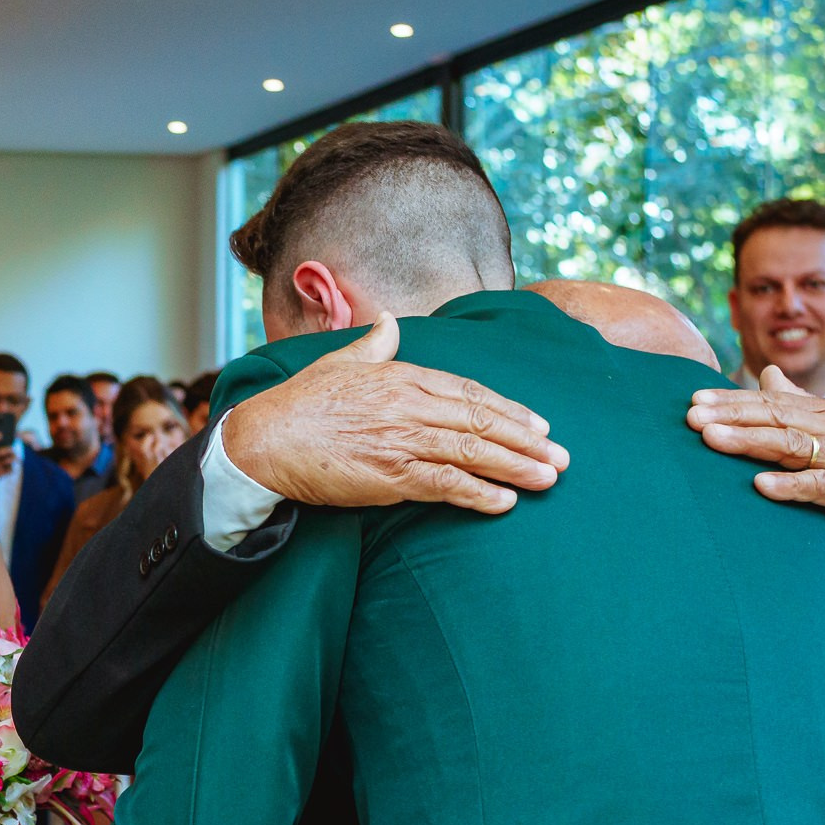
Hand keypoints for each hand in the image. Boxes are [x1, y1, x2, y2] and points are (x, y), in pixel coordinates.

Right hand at [0, 439, 17, 502]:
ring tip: (14, 457)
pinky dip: (10, 469)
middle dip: (9, 449)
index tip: (0, 434)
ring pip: (8, 460)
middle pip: (1, 452)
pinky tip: (9, 468)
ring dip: (12, 458)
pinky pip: (9, 469)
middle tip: (12, 449)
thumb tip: (2, 447)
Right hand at [223, 314, 566, 514]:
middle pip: (482, 422)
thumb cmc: (298, 403)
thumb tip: (391, 322)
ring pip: (472, 452)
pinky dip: (477, 494)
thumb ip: (373, 343)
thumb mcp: (339, 362)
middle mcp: (408, 405)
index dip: (509, 409)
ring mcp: (401, 441)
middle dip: (527, 440)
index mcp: (401, 375)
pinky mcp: (388, 476)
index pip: (469, 392)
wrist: (263, 440)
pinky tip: (504, 502)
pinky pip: (444, 485)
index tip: (539, 423)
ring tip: (548, 479)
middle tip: (562, 457)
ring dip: (515, 466)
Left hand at [688, 366, 824, 581]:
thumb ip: (798, 401)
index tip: (692, 400)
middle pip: (773, 417)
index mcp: (822, 413)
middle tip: (689, 415)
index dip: (730, 401)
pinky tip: (760, 485)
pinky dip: (790, 485)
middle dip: (729, 415)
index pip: (768, 402)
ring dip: (747, 440)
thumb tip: (768, 373)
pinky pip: (818, 486)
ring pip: (788, 444)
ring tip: (710, 439)